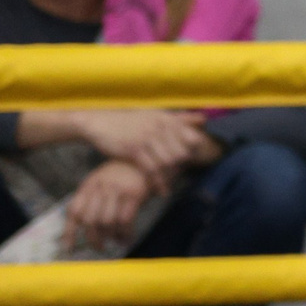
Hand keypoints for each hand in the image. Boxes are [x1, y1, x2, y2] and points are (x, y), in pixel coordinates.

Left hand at [64, 159, 151, 250]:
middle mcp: (101, 186)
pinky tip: (126, 237)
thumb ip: (91, 199)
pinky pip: (125, 220)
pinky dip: (125, 233)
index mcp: (89, 184)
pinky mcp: (135, 193)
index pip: (74, 211)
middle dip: (94, 239)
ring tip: (115, 241)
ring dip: (111, 237)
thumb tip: (83, 228)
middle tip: (100, 247)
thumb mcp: (103, 180)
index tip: (70, 249)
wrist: (149, 159)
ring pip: (107, 222)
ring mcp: (118, 189)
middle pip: (90, 220)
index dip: (70, 232)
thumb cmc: (125, 174)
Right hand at [69, 110, 211, 181]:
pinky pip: (150, 169)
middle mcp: (159, 128)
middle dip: (183, 166)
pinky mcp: (133, 150)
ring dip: (171, 176)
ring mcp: (146, 139)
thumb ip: (180, 119)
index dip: (195, 151)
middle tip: (183, 176)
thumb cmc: (131, 120)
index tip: (196, 161)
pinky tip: (162, 190)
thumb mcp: (156, 115)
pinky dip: (158, 182)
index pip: (191, 137)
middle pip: (181, 152)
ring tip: (173, 184)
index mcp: (167, 119)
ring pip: (167, 162)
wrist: (102, 122)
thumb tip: (204, 119)